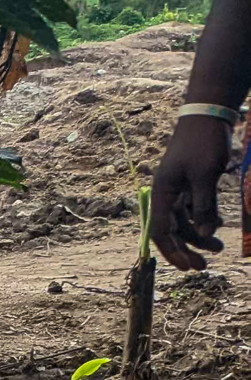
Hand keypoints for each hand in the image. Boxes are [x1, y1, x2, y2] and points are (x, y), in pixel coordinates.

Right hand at [150, 114, 229, 269]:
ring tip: (218, 248)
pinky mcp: (191, 184)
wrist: (209, 113)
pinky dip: (206, 219)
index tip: (187, 267)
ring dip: (200, 236)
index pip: (161, 232)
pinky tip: (218, 226)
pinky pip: (196, 209)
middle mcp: (167, 195)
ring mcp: (179, 190)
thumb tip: (203, 234)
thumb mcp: (205, 176)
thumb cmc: (203, 141)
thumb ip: (203, 206)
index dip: (173, 252)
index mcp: (162, 194)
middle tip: (204, 266)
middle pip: (173, 231)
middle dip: (187, 249)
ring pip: (186, 222)